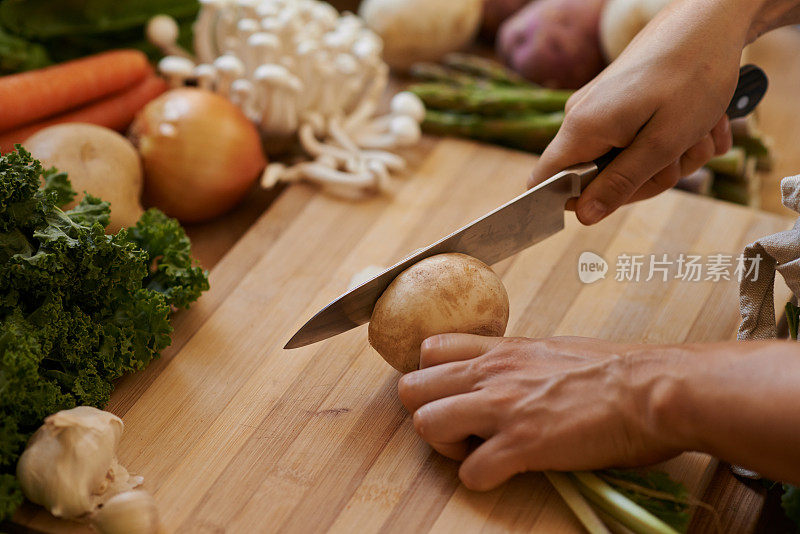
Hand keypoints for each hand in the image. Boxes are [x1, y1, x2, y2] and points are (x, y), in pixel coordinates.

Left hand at [398, 334, 683, 490]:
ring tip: (479, 451)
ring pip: (425, 424)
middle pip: (411, 388)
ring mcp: (502, 408)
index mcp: (500, 350)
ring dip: (446, 447)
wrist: (654, 388)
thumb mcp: (553, 350)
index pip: (428, 350)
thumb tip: (509, 377)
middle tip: (461, 429)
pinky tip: (507, 473)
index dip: (432, 379)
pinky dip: (482, 479)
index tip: (454, 396)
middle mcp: (491, 373)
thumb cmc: (615, 370)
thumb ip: (519, 362)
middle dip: (428, 414)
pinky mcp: (521, 445)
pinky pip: (469, 473)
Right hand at [529, 0, 756, 224]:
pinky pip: (641, 138)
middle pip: (596, 178)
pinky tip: (702, 123)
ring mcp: (602, 108)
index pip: (544, 182)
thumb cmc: (691, 77)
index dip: (572, 201)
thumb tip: (582, 215)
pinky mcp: (621, 101)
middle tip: (680, 158)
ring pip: (627, 160)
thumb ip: (619, 184)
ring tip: (699, 132)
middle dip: (646, 179)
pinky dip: (676, 138)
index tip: (614, 200)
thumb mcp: (661, 144)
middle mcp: (583, 118)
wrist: (710, 19)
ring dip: (672, 157)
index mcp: (582, 129)